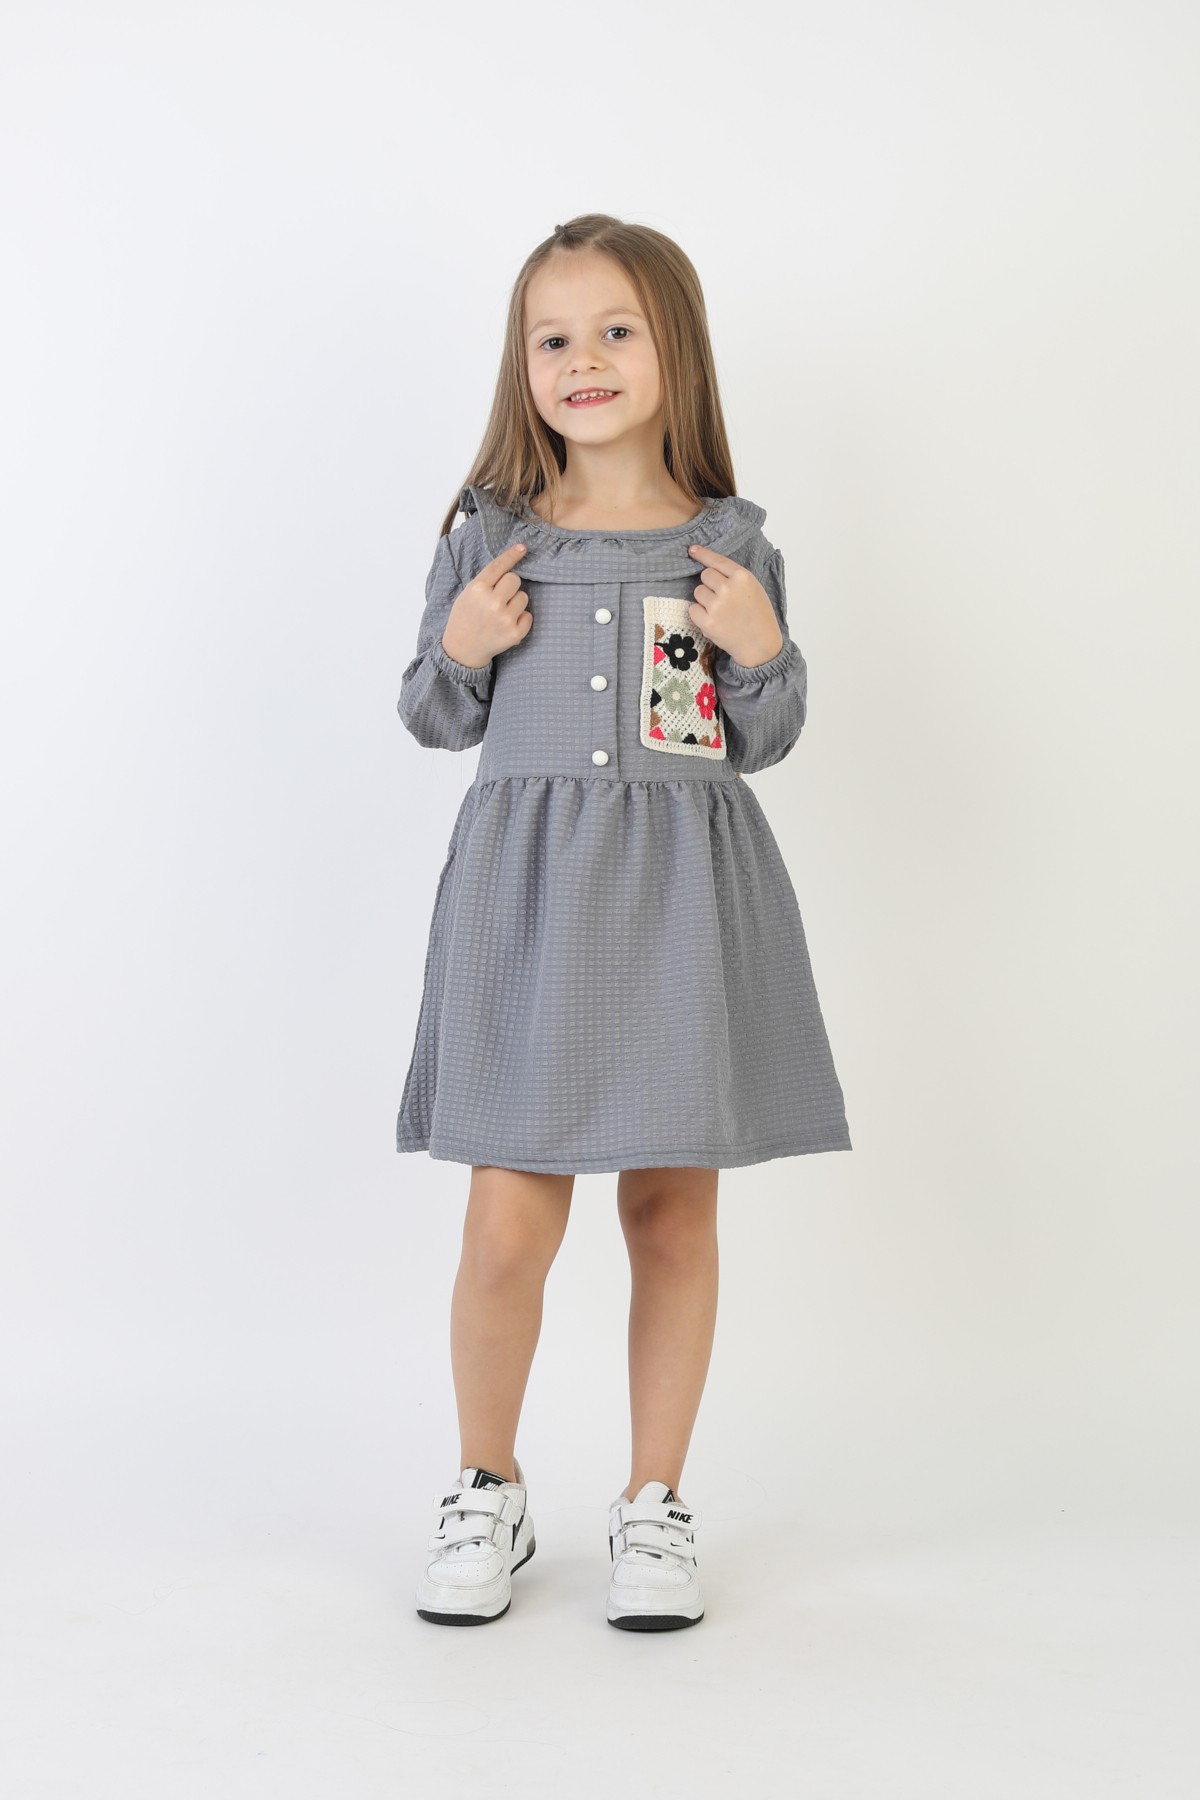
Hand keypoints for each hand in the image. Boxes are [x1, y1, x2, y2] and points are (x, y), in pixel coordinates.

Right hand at [441, 542, 532, 667]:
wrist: (463, 649)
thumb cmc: (465, 617)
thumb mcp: (468, 594)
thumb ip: (486, 580)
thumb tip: (511, 565)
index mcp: (477, 589)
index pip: (498, 566)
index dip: (512, 555)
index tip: (522, 547)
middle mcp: (492, 602)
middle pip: (515, 579)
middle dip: (509, 586)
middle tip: (499, 597)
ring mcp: (505, 619)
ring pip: (523, 597)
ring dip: (515, 602)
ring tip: (501, 613)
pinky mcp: (515, 633)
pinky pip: (528, 615)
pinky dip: (521, 619)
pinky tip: (507, 624)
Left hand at [686, 544, 784, 667]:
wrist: (760, 645)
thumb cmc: (758, 615)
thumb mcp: (754, 588)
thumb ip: (735, 577)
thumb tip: (709, 568)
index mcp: (743, 577)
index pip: (717, 560)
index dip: (702, 554)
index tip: (691, 550)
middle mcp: (728, 588)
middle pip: (705, 575)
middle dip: (709, 584)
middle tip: (722, 598)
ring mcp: (717, 606)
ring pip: (698, 591)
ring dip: (704, 599)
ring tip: (720, 611)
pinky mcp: (708, 622)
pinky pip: (693, 609)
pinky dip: (699, 614)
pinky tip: (714, 620)